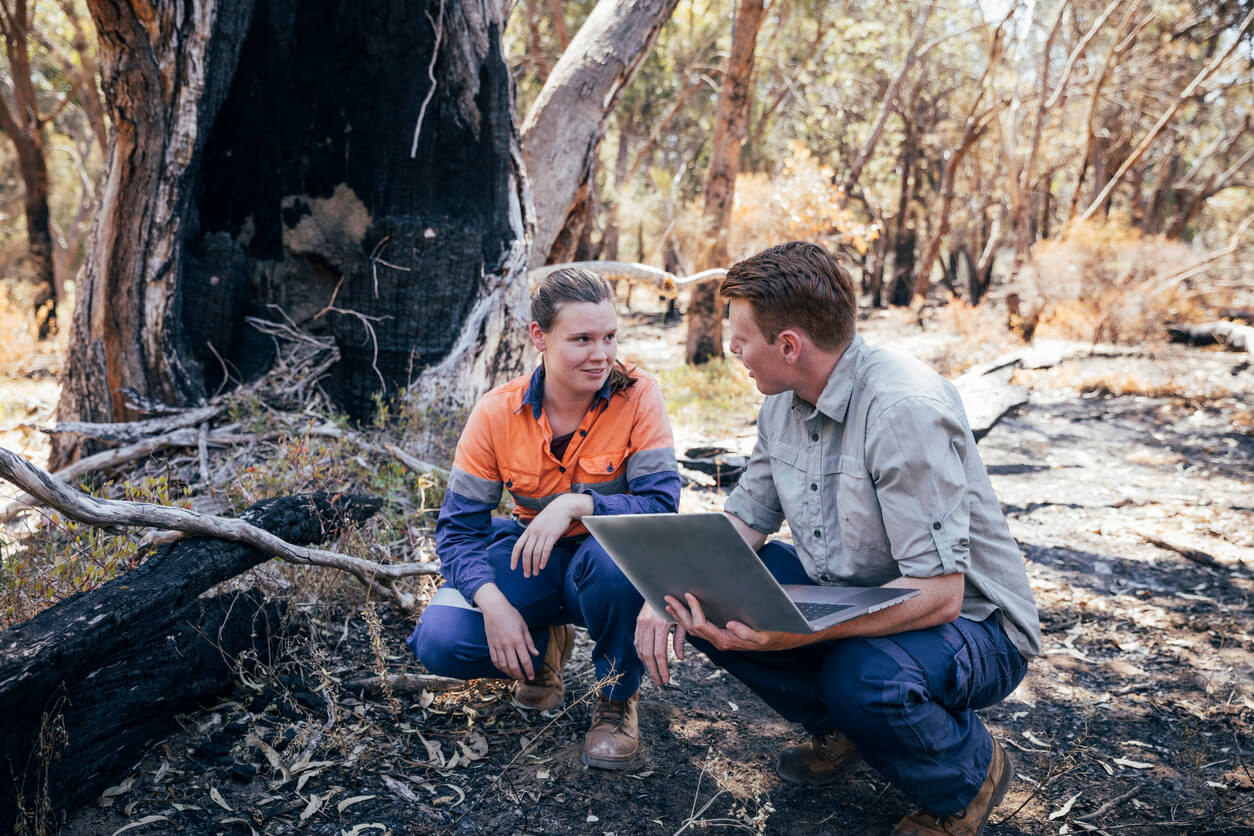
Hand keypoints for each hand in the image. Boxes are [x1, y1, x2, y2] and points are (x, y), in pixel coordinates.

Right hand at [474, 584, 537, 679]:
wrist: (494, 608)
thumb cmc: (511, 615)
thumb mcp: (524, 626)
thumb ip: (529, 642)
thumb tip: (535, 654)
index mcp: (518, 640)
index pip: (525, 660)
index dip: (529, 670)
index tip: (532, 676)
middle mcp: (507, 645)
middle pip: (514, 666)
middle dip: (520, 675)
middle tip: (524, 679)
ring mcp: (498, 646)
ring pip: (503, 666)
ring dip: (510, 674)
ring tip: (515, 676)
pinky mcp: (491, 645)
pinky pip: (495, 660)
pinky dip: (499, 667)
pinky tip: (504, 669)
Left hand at [511, 494, 591, 577]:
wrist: (563, 507)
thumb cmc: (551, 516)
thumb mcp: (537, 523)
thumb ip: (532, 534)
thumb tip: (529, 546)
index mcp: (528, 530)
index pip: (517, 546)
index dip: (514, 558)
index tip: (513, 568)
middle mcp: (534, 532)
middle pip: (526, 552)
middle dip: (525, 565)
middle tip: (527, 575)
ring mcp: (543, 534)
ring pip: (536, 553)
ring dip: (535, 565)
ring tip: (535, 572)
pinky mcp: (553, 535)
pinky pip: (546, 550)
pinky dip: (543, 559)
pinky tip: (542, 566)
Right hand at [635, 602, 685, 685]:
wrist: (662, 588)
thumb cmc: (677, 605)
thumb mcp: (682, 621)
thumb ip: (680, 640)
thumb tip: (680, 658)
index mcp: (661, 625)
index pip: (660, 653)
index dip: (662, 669)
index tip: (666, 680)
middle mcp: (648, 625)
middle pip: (648, 655)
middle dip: (654, 671)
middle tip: (660, 683)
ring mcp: (641, 623)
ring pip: (641, 650)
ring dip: (647, 665)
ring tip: (655, 675)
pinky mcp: (638, 623)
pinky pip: (638, 643)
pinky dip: (642, 654)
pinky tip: (648, 662)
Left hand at [664, 593, 799, 652]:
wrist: (777, 641)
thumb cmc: (770, 635)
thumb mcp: (762, 635)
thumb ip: (747, 633)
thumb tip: (730, 624)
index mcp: (725, 640)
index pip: (702, 625)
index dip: (693, 610)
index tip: (689, 595)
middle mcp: (718, 641)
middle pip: (692, 628)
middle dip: (679, 612)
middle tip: (668, 598)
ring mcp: (717, 639)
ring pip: (693, 629)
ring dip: (680, 616)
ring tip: (670, 604)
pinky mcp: (719, 635)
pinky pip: (699, 629)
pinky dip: (688, 619)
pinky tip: (683, 612)